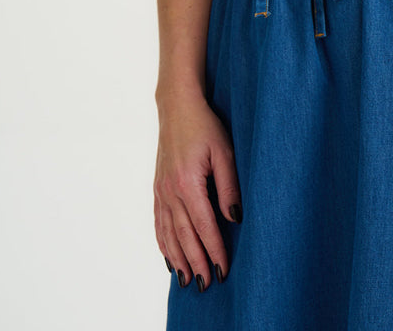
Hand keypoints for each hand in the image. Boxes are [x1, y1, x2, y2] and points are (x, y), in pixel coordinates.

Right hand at [154, 92, 241, 290]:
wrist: (177, 108)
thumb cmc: (205, 126)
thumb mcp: (225, 151)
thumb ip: (229, 185)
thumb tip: (234, 218)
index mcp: (188, 184)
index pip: (204, 226)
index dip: (214, 251)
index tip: (223, 270)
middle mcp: (170, 192)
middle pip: (185, 236)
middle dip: (197, 262)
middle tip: (207, 284)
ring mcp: (161, 191)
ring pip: (169, 234)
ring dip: (179, 259)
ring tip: (188, 280)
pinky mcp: (157, 189)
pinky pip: (159, 223)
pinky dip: (164, 244)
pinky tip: (170, 258)